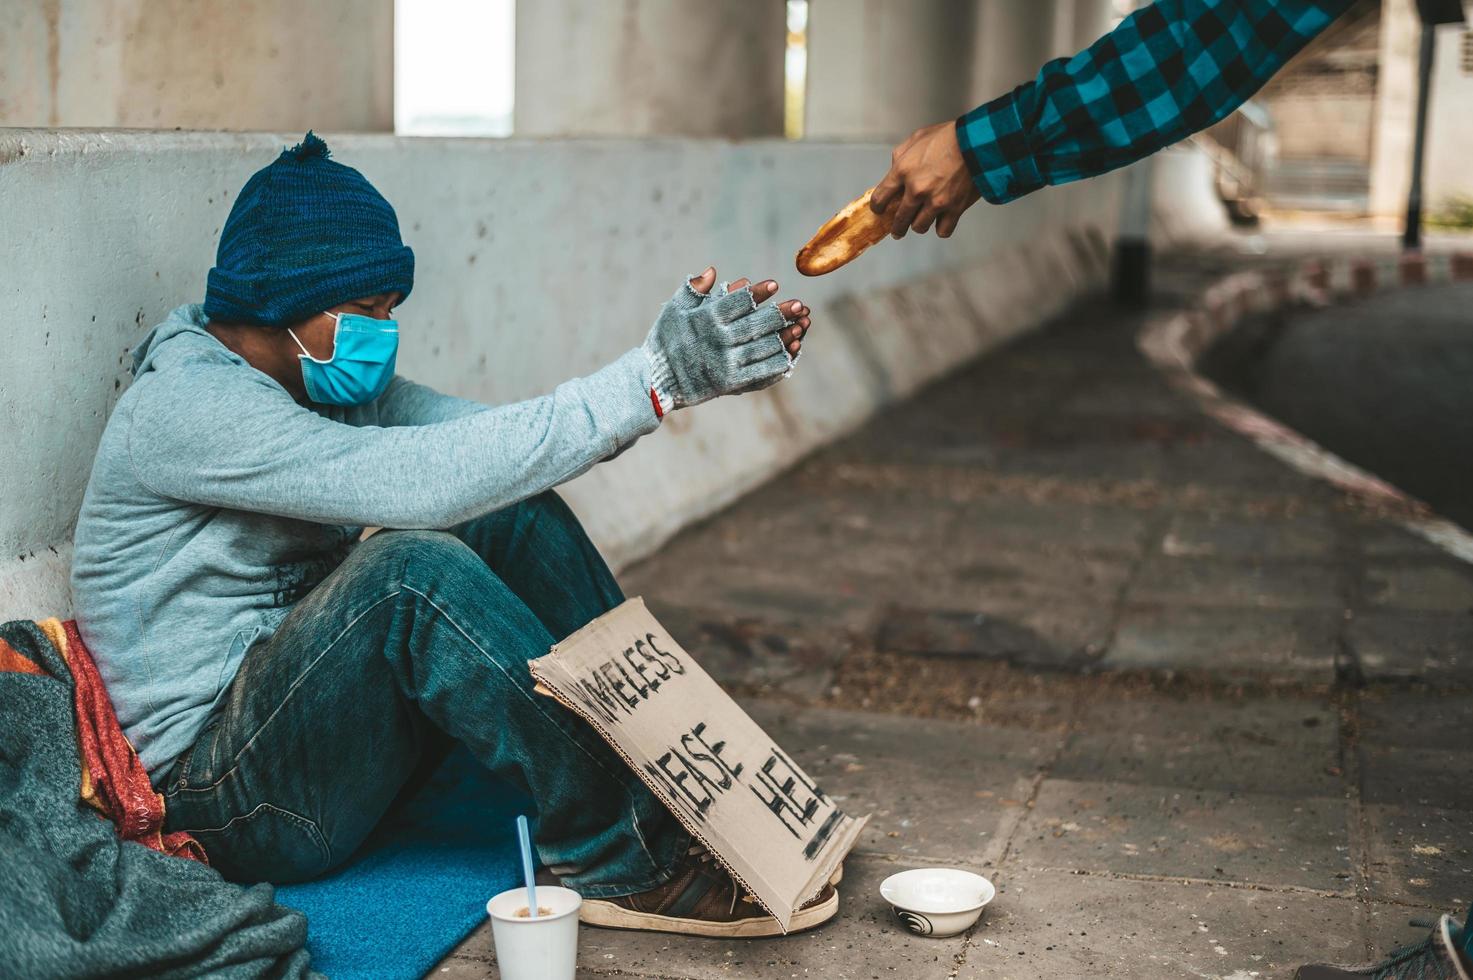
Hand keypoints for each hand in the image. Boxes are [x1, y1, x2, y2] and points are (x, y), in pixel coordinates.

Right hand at [642, 268, 811, 411]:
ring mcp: (726, 363)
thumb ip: (693, 290)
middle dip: (780, 313)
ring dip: (785, 336)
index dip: (757, 292)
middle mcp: (718, 340)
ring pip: (763, 347)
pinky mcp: (730, 383)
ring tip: (800, 326)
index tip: (774, 284)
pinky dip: (777, 363)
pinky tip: (790, 354)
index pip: (737, 302)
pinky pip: (761, 372)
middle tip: (800, 304)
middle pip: (757, 324)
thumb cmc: (664, 342)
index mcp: (706, 320)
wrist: (655, 381)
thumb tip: (711, 270)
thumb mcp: (673, 311)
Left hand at [870, 120, 981, 239]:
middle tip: (897, 230)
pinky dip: (941, 227)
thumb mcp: (917, 138)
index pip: (880, 198)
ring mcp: (935, 201)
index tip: (879, 210)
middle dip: (896, 226)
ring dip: (919, 224)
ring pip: (919, 227)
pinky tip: (942, 220)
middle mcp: (916, 190)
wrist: (978, 142)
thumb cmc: (949, 137)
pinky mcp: (954, 209)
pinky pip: (942, 230)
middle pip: (899, 219)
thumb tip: (894, 170)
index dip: (877, 207)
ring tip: (923, 220)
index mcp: (903, 171)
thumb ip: (901, 156)